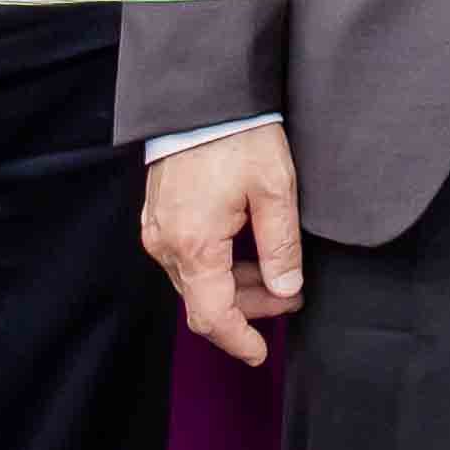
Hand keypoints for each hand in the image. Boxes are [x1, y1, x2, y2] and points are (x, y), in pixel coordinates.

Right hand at [138, 126, 305, 369]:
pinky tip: (248, 253)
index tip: (260, 353)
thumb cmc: (239, 136)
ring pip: (195, 281)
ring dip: (234, 286)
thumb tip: (286, 290)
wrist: (203, 95)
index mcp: (194, 245)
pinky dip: (217, 267)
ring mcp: (158, 230)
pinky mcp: (159, 217)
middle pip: (203, 301)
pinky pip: (186, 258)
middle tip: (291, 296)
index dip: (238, 340)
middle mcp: (166, 244)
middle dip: (247, 308)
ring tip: (278, 275)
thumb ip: (281, 246)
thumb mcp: (275, 190)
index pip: (212, 316)